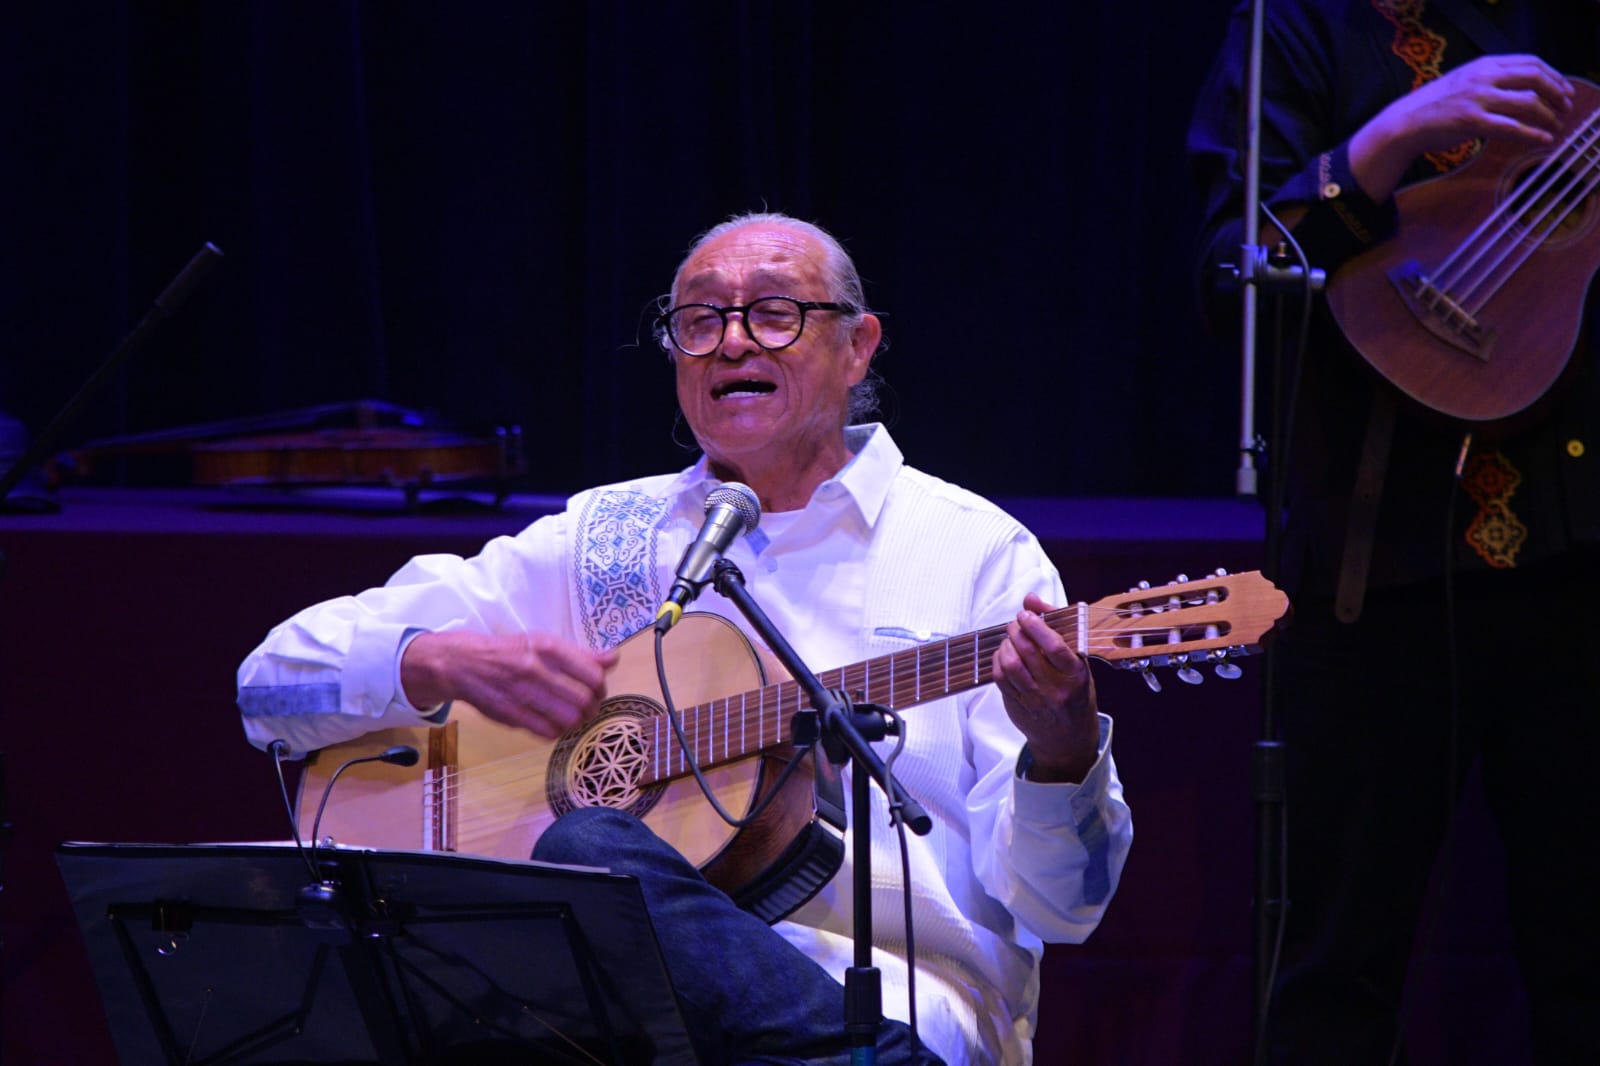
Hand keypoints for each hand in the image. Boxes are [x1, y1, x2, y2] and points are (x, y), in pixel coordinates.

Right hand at [401, 630, 618, 737]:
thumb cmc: (510, 652)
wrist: (463, 664)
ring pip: (569, 718)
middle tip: (590, 706)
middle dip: (593, 706)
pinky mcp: (511, 715)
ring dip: (578, 721)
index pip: (592, 673)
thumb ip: (580, 654)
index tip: (598, 689)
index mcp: (547, 647)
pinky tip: (554, 723)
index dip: (602, 686)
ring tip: (575, 716)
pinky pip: (547, 732)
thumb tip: (613, 658)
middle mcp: (535, 669)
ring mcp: (521, 694)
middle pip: (584, 699)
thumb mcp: (544, 643)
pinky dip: (557, 731)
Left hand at [991, 593, 1100, 782]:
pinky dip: (997, 659)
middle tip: (1017, 623)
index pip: (1055, 647)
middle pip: (1027, 652)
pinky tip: (1003, 653)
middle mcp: (1055, 690)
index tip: (1027, 614)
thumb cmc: (1075, 694)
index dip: (1036, 626)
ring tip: (1011, 638)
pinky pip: (1000, 677)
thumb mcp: (1078, 664)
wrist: (1067, 739)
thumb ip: (1057, 628)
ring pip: (1010, 664)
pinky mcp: (1016, 706)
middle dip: (1016, 630)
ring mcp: (1034, 700)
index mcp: (1076, 676)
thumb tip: (1031, 599)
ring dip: (1006, 643)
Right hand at [1352, 54, 1575, 200]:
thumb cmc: (1433, 107)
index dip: (1554, 76)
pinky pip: (1512, 127)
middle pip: (1535, 77)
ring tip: (1556, 126)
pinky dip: (1533, 134)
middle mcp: (1483, 77)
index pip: (1531, 62)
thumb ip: (1490, 81)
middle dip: (1558, 93)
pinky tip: (1543, 139)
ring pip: (1528, 102)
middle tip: (1566, 107)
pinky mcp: (1472, 121)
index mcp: (1484, 64)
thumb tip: (1520, 91)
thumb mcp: (1464, 83)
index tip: (1563, 90)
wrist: (1403, 123)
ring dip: (1549, 115)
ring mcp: (1478, 98)